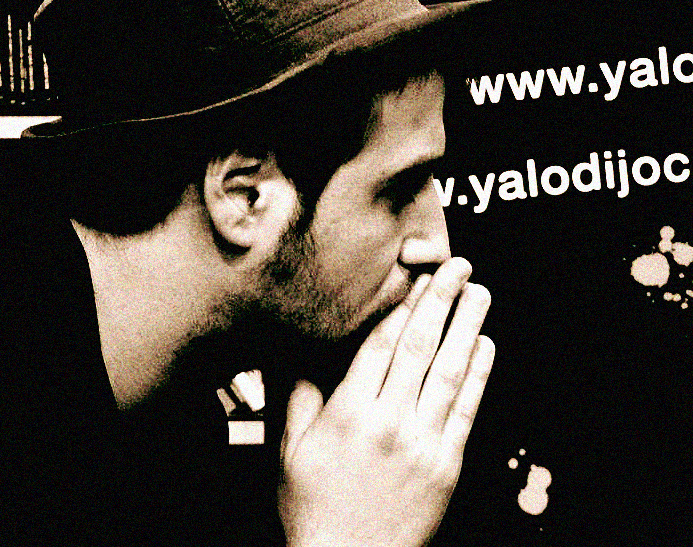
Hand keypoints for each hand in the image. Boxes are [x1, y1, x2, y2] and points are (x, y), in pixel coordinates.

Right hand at [278, 257, 494, 546]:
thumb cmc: (313, 507)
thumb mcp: (290, 451)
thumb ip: (299, 397)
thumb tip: (304, 353)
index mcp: (349, 414)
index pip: (378, 345)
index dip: (399, 306)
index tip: (414, 277)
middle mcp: (389, 422)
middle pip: (419, 348)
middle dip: (440, 302)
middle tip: (457, 267)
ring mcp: (423, 443)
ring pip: (449, 372)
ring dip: (467, 327)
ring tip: (479, 293)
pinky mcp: (447, 465)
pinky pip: (467, 410)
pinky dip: (479, 375)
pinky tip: (485, 346)